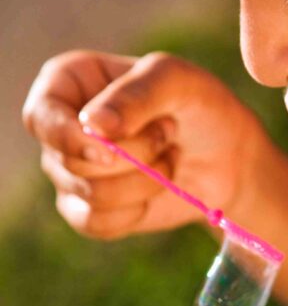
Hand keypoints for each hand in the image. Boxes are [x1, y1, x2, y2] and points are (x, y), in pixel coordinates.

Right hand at [22, 50, 266, 238]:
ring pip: (88, 193)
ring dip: (143, 182)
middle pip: (71, 160)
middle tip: (167, 134)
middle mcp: (61, 126)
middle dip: (132, 156)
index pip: (40, 116)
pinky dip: (134, 211)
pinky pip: (95, 223)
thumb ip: (136, 94)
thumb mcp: (178, 81)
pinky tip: (155, 190)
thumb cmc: (201, 107)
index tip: (109, 144)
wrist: (229, 159)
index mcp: (68, 81)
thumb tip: (91, 126)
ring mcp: (70, 170)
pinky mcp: (88, 209)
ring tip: (166, 158)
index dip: (68, 138)